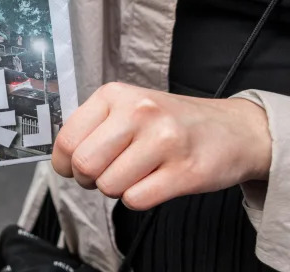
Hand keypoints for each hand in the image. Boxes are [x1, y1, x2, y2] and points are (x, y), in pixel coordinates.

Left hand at [52, 82, 271, 210]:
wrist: (233, 130)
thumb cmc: (171, 122)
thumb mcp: (128, 107)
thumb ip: (93, 126)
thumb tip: (60, 157)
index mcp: (115, 95)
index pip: (67, 139)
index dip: (63, 163)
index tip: (71, 167)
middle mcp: (139, 112)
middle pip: (85, 164)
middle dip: (88, 179)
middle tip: (104, 174)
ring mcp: (164, 141)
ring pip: (109, 186)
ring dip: (116, 189)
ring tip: (134, 174)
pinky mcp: (185, 171)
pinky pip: (136, 200)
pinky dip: (137, 199)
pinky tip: (152, 182)